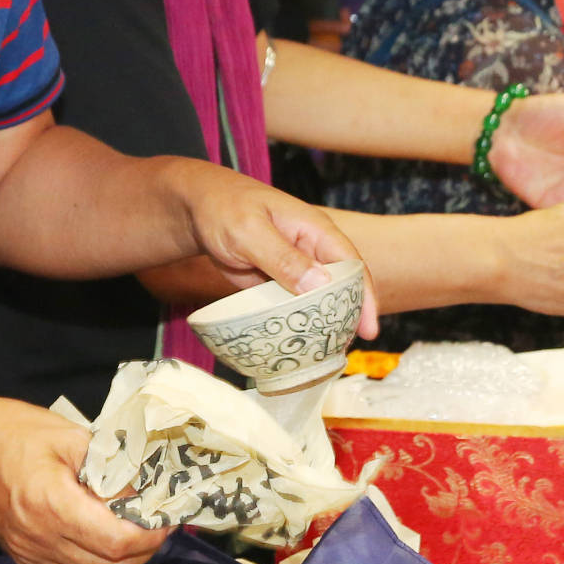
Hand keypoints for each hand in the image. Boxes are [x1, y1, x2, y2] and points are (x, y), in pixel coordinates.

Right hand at [0, 396, 170, 563]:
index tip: (167, 517)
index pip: (117, 542)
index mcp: (52, 505)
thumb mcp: (71, 436)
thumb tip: (149, 491)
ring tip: (137, 534)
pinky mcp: (25, 560)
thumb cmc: (14, 432)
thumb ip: (112, 466)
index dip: (151, 535)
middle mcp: (40, 540)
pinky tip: (108, 541)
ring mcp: (30, 555)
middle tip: (158, 526)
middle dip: (144, 552)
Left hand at [167, 161, 378, 337]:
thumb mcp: (250, 231)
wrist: (194, 209)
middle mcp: (310, 250)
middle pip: (341, 286)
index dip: (364, 297)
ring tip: (326, 355)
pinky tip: (298, 345)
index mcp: (314, 230)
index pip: (351, 264)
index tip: (369, 330)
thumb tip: (320, 286)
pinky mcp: (276, 282)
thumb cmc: (223, 207)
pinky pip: (293, 305)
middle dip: (348, 316)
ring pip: (318, 300)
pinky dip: (298, 324)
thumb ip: (282, 257)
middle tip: (344, 350)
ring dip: (323, 324)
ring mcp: (293, 268)